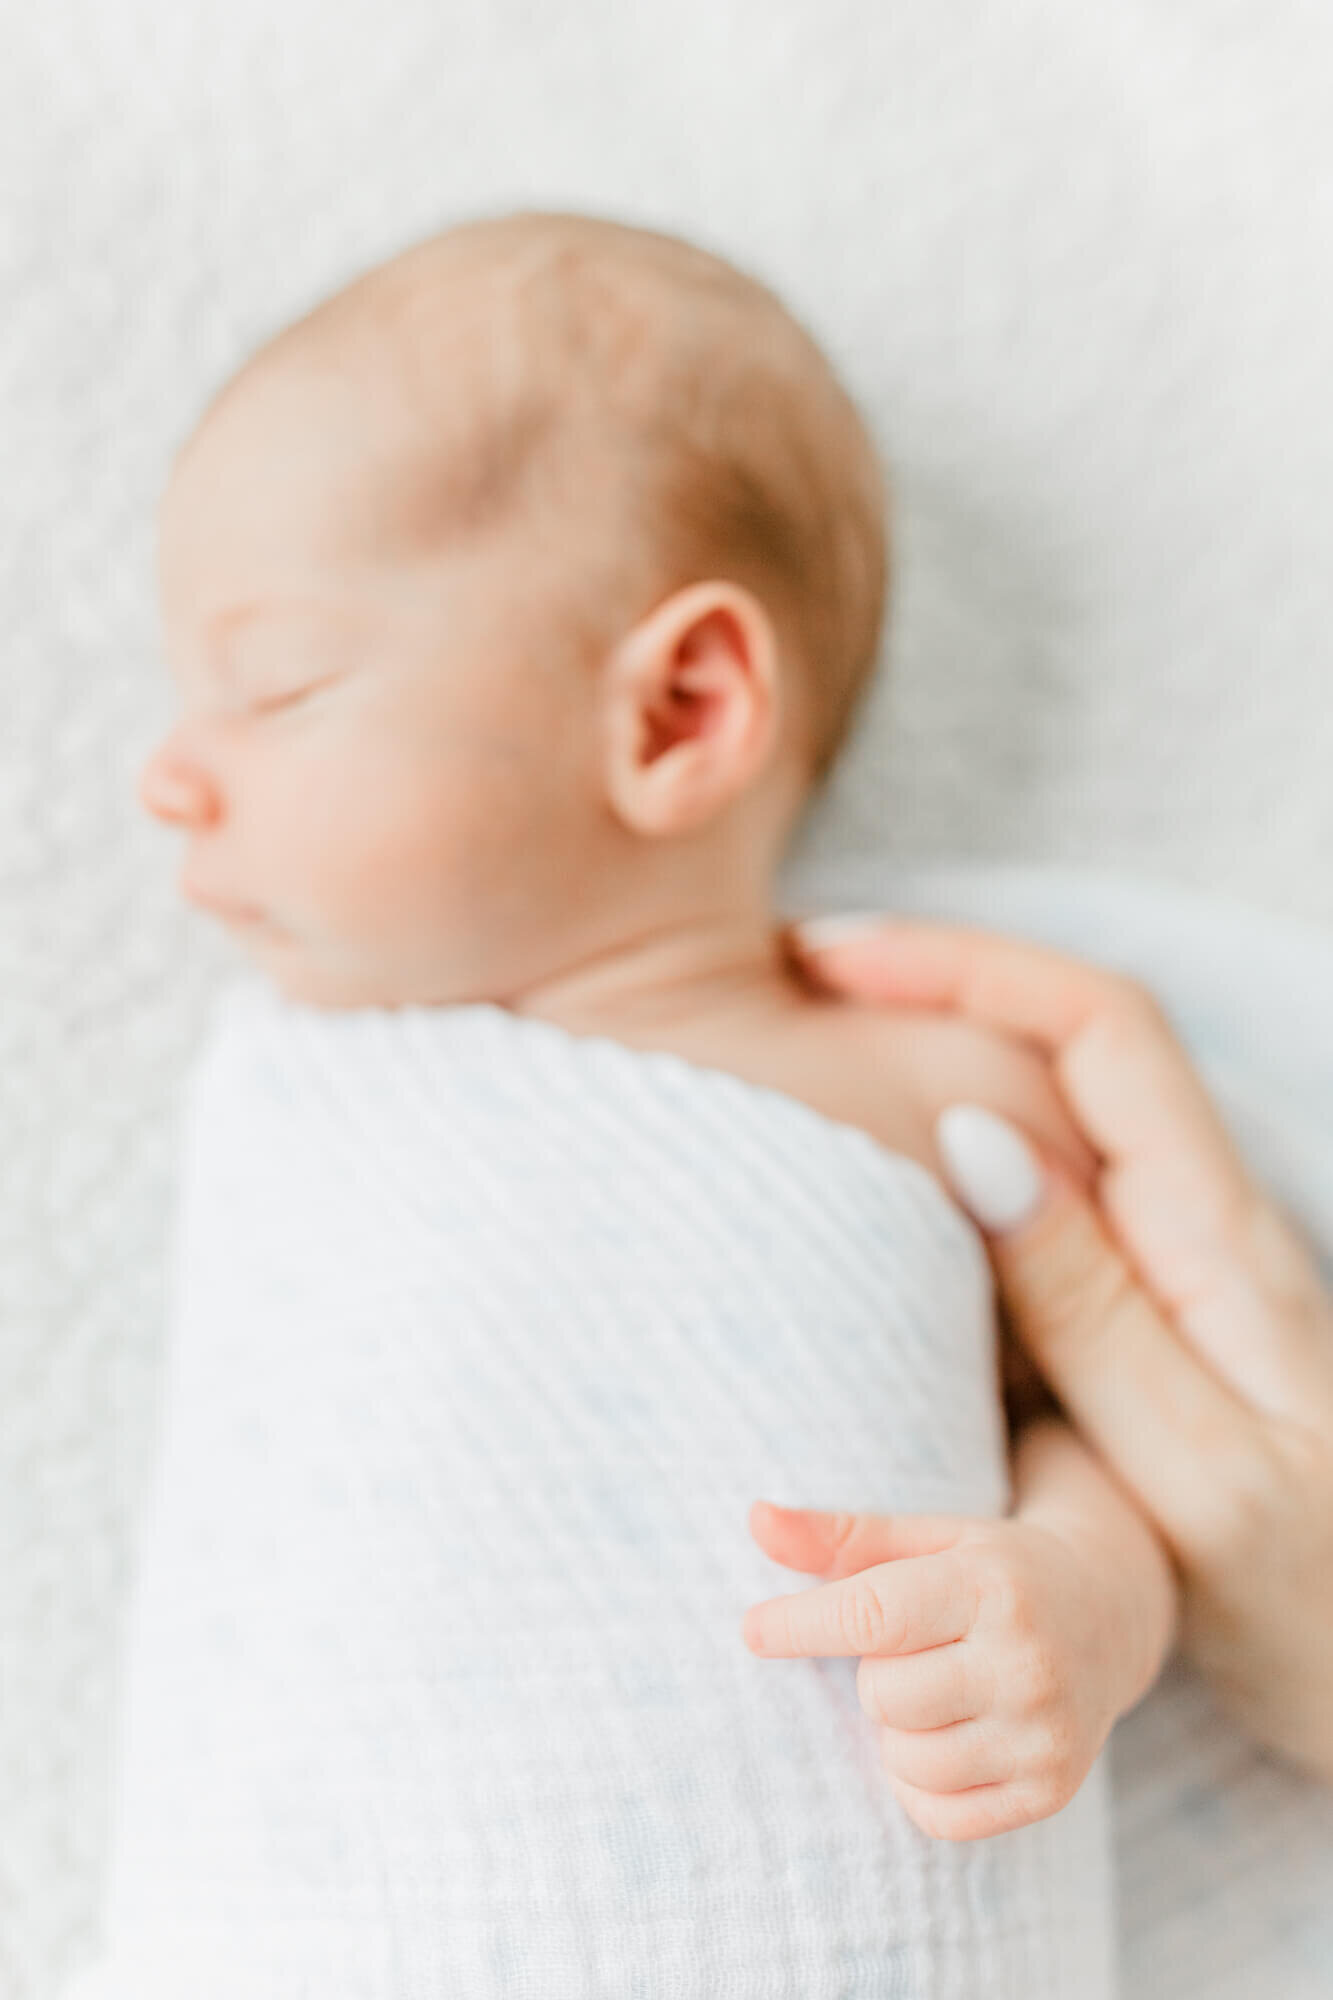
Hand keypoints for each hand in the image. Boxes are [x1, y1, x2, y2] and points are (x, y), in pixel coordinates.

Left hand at [742, 1420, 1174, 1841]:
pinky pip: (935, 1815)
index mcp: (992, 1585)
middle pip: (883, 1694)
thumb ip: (839, 1534)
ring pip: (905, 1758)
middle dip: (877, 1672)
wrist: (1107, 1617)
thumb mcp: (928, 1537)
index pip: (875, 1613)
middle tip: (919, 1648)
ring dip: (896, 1731)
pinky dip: (919, 1783)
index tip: (751, 1629)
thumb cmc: (994, 1570)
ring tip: (938, 1689)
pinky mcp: (1049, 1792)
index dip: (802, 1624)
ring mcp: (1044, 1734)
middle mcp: (1027, 1662)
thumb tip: (754, 1517)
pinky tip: (950, 1736)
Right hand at [789, 912, 1332, 1777]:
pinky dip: (962, 1128)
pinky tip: (889, 1166)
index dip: (964, 963)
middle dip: (940, 974)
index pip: (1099, 1025)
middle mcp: (1202, 1219)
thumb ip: (1087, 1306)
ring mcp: (1177, 1256)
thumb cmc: (1309, 1598)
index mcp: (1217, 1236)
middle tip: (799, 979)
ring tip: (823, 1042)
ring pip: (1062, 1094)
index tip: (832, 958)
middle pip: (1075, 1029)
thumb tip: (974, 1135)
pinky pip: (1053, 1172)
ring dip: (947, 1038)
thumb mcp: (1196, 1472)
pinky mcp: (1152, 1302)